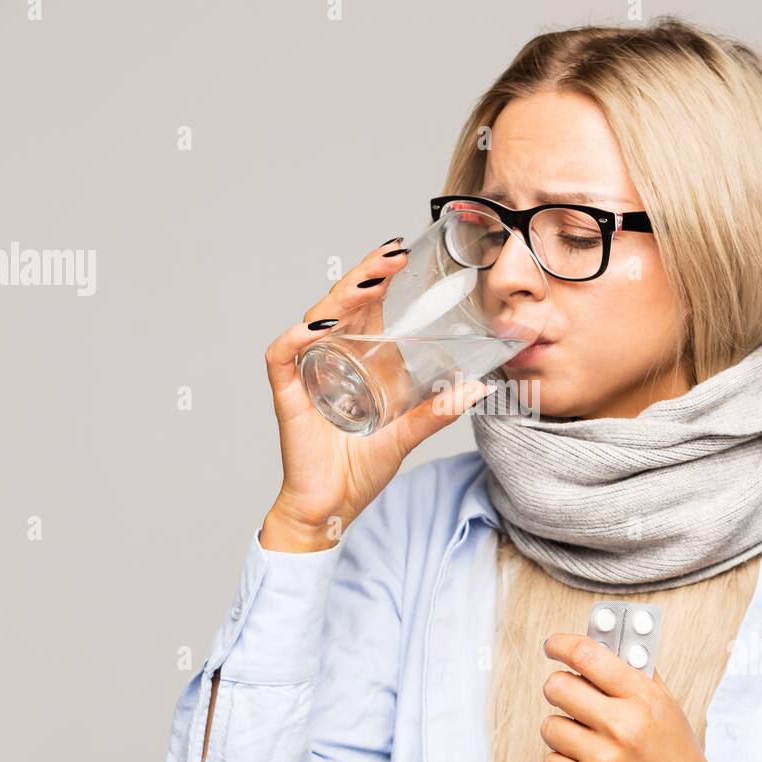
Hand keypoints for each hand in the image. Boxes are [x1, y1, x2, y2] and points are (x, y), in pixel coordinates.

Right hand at [261, 236, 493, 551]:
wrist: (329, 508)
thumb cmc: (359, 472)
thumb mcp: (407, 436)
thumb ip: (438, 412)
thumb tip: (479, 388)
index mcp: (356, 360)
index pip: (366, 307)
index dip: (380, 278)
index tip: (403, 253)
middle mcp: (329, 358)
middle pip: (342, 304)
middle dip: (366, 275)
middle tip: (393, 255)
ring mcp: (306, 373)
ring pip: (315, 319)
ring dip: (340, 297)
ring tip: (368, 281)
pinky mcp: (288, 395)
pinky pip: (282, 356)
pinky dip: (295, 338)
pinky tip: (316, 328)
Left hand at [539, 632, 721, 761]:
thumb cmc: (678, 759)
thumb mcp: (668, 706)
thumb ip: (637, 672)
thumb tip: (608, 641)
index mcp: (643, 698)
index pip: (588, 655)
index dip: (562, 644)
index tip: (554, 645)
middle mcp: (622, 725)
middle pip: (558, 686)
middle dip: (560, 688)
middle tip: (570, 694)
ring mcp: (603, 757)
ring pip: (550, 725)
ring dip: (563, 729)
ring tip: (586, 737)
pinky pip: (550, 761)